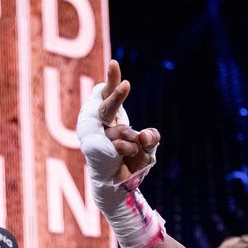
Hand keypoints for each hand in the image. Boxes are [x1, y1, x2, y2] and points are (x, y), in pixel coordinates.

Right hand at [77, 61, 160, 185]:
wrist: (124, 184)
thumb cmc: (133, 161)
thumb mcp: (148, 147)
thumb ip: (151, 138)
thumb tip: (144, 136)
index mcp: (111, 117)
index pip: (108, 94)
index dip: (112, 80)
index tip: (115, 63)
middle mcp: (101, 124)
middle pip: (107, 106)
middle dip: (117, 96)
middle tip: (126, 85)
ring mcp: (97, 136)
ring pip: (121, 130)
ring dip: (132, 138)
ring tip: (134, 146)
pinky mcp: (96, 148)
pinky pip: (120, 144)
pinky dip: (130, 149)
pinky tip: (127, 155)